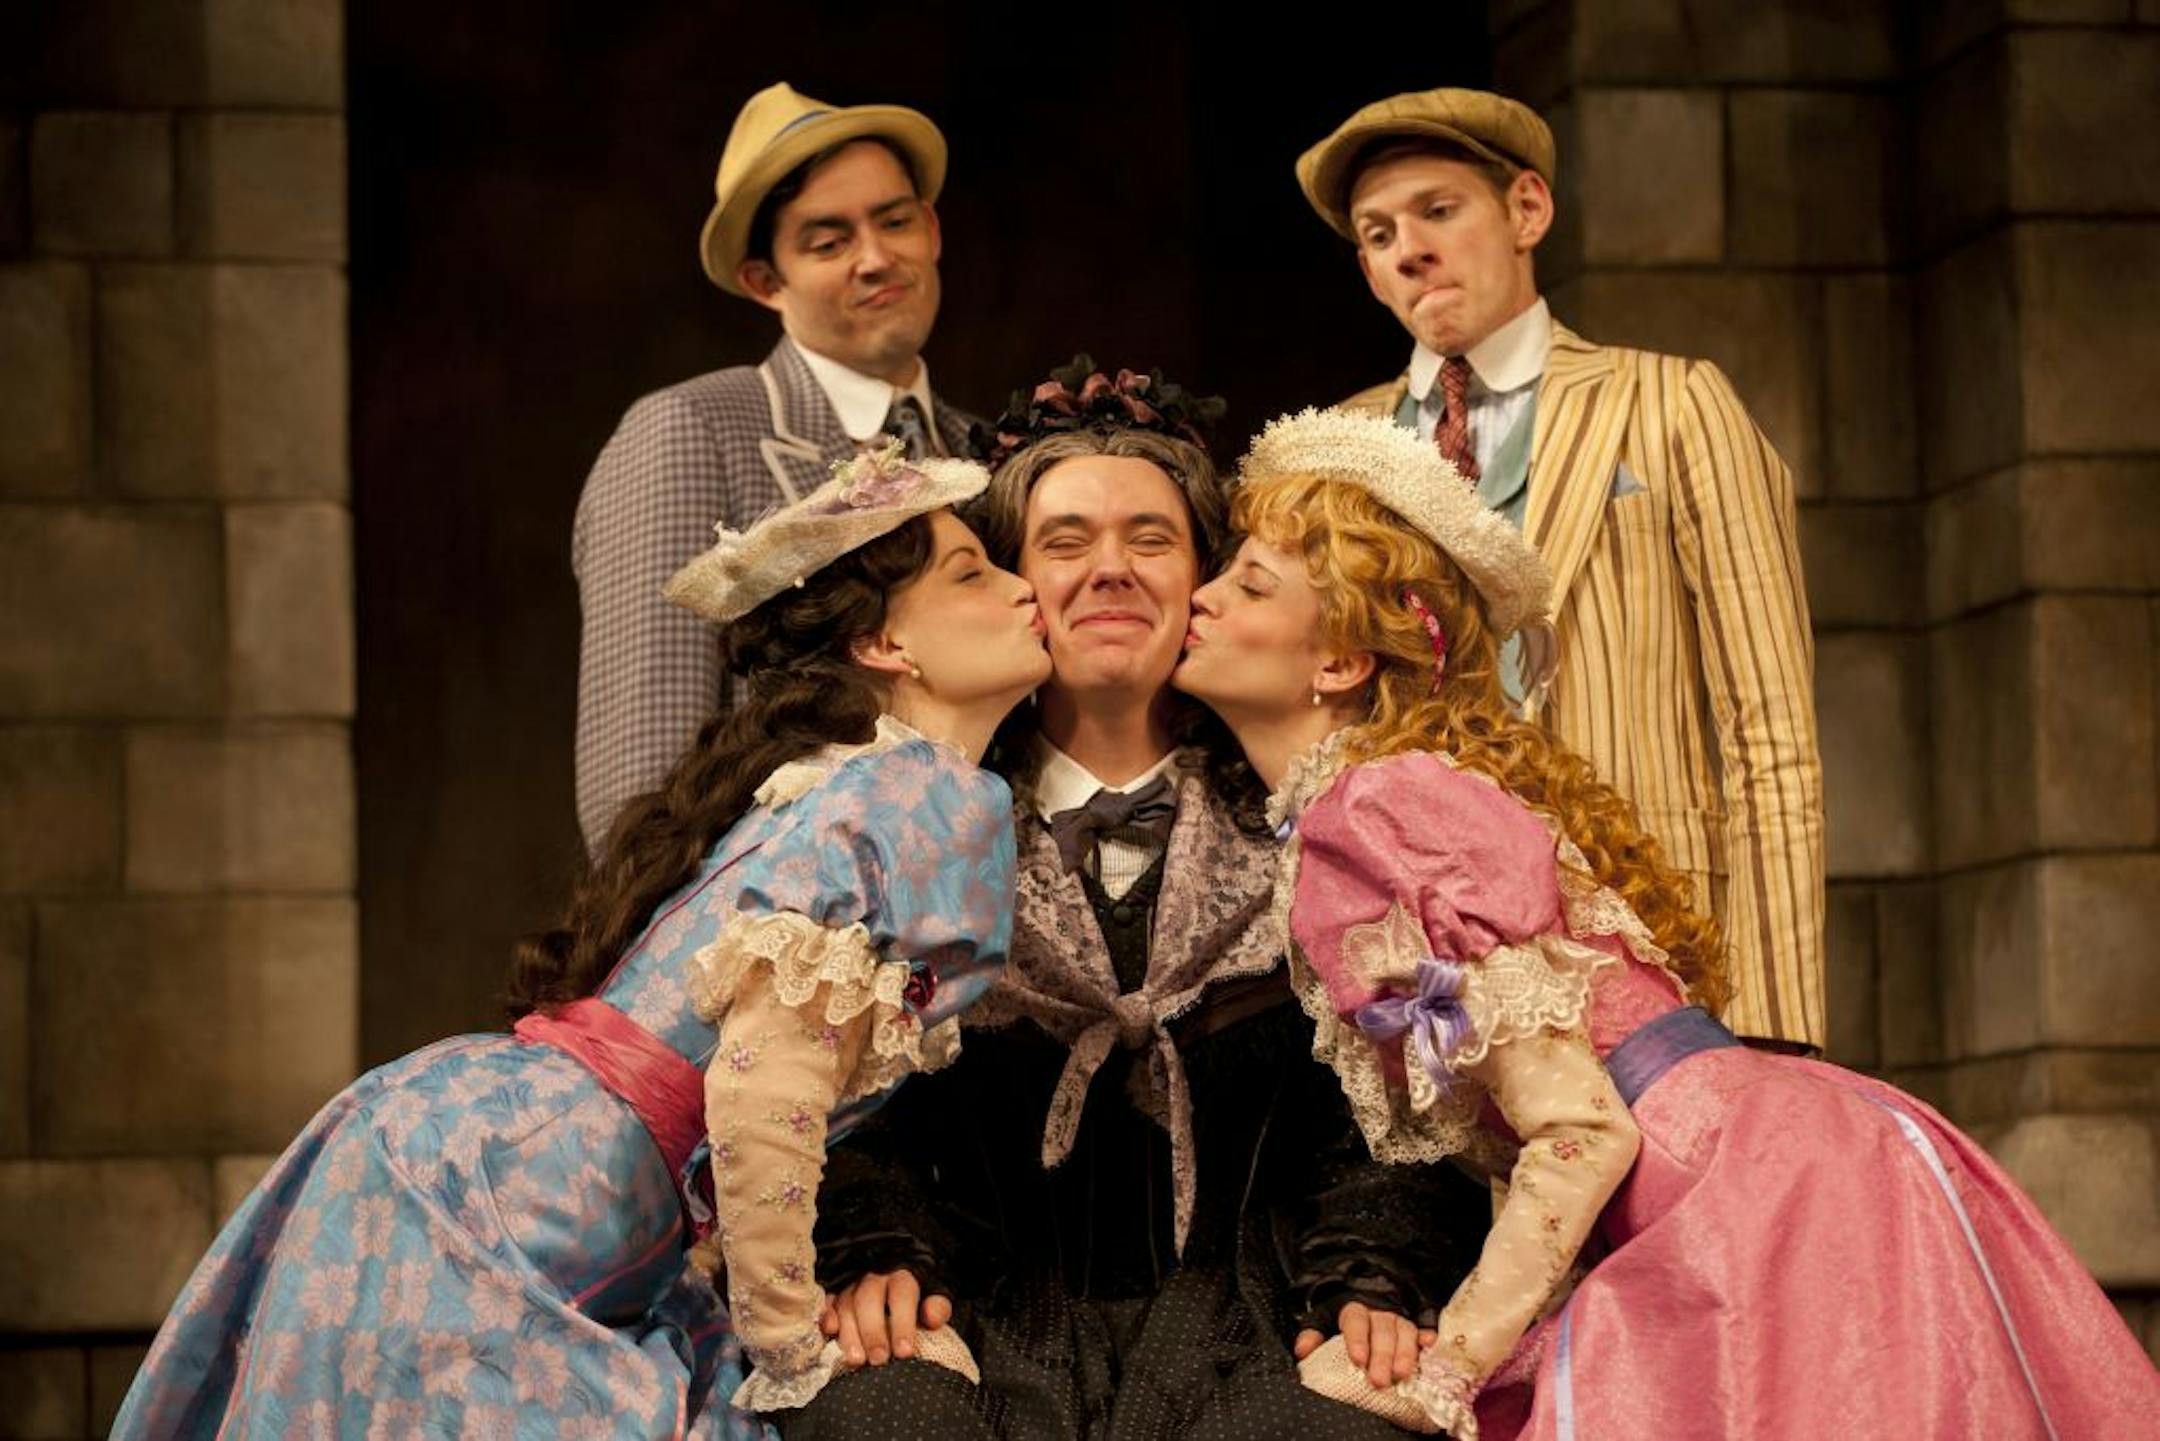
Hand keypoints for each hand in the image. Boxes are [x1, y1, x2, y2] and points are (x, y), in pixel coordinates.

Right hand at [818, 1270, 952, 1365]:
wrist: (899, 1293)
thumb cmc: (919, 1303)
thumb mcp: (934, 1300)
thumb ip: (937, 1308)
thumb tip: (932, 1317)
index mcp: (902, 1277)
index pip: (901, 1294)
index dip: (902, 1323)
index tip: (905, 1352)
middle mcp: (874, 1278)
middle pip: (868, 1299)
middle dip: (873, 1331)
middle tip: (879, 1360)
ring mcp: (851, 1287)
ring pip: (846, 1305)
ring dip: (849, 1333)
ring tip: (856, 1360)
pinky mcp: (835, 1298)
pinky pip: (827, 1304)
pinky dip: (826, 1317)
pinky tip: (830, 1332)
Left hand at [1293, 1302, 1434, 1388]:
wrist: (1366, 1298)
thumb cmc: (1344, 1321)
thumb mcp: (1323, 1321)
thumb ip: (1312, 1334)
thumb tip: (1303, 1350)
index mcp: (1354, 1310)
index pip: (1356, 1320)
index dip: (1357, 1339)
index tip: (1358, 1359)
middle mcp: (1379, 1312)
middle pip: (1382, 1330)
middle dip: (1382, 1356)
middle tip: (1379, 1380)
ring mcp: (1399, 1319)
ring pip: (1404, 1331)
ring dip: (1405, 1353)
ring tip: (1402, 1374)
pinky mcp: (1414, 1328)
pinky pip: (1422, 1331)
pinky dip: (1427, 1339)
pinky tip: (1429, 1346)